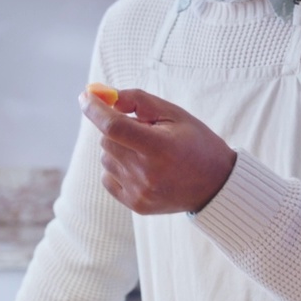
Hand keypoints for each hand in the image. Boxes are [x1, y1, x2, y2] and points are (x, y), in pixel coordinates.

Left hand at [79, 87, 237, 213]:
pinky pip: (108, 177)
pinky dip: (118, 167)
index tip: (85, 96)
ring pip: (106, 157)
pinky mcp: (135, 205)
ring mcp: (140, 192)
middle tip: (143, 130)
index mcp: (160, 148)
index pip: (114, 127)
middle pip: (107, 140)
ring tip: (147, 152)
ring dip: (118, 148)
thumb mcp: (174, 114)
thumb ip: (138, 101)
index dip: (95, 110)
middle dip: (116, 128)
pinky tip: (142, 167)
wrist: (215, 185)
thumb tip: (104, 96)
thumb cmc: (195, 142)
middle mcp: (147, 173)